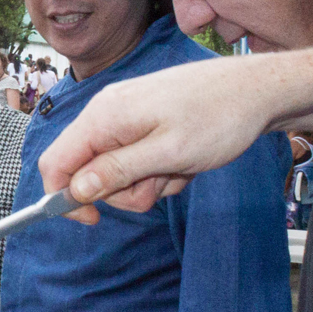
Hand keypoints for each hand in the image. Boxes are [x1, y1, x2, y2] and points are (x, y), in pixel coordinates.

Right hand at [38, 55, 279, 222]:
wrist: (257, 91)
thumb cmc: (218, 117)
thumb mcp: (168, 154)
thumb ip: (117, 171)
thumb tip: (75, 190)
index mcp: (104, 117)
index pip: (55, 163)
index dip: (63, 197)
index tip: (93, 220)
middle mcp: (108, 113)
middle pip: (88, 172)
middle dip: (123, 190)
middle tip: (160, 183)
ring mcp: (127, 117)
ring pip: (118, 171)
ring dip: (148, 182)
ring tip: (181, 167)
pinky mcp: (146, 123)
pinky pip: (139, 160)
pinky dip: (161, 169)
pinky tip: (186, 160)